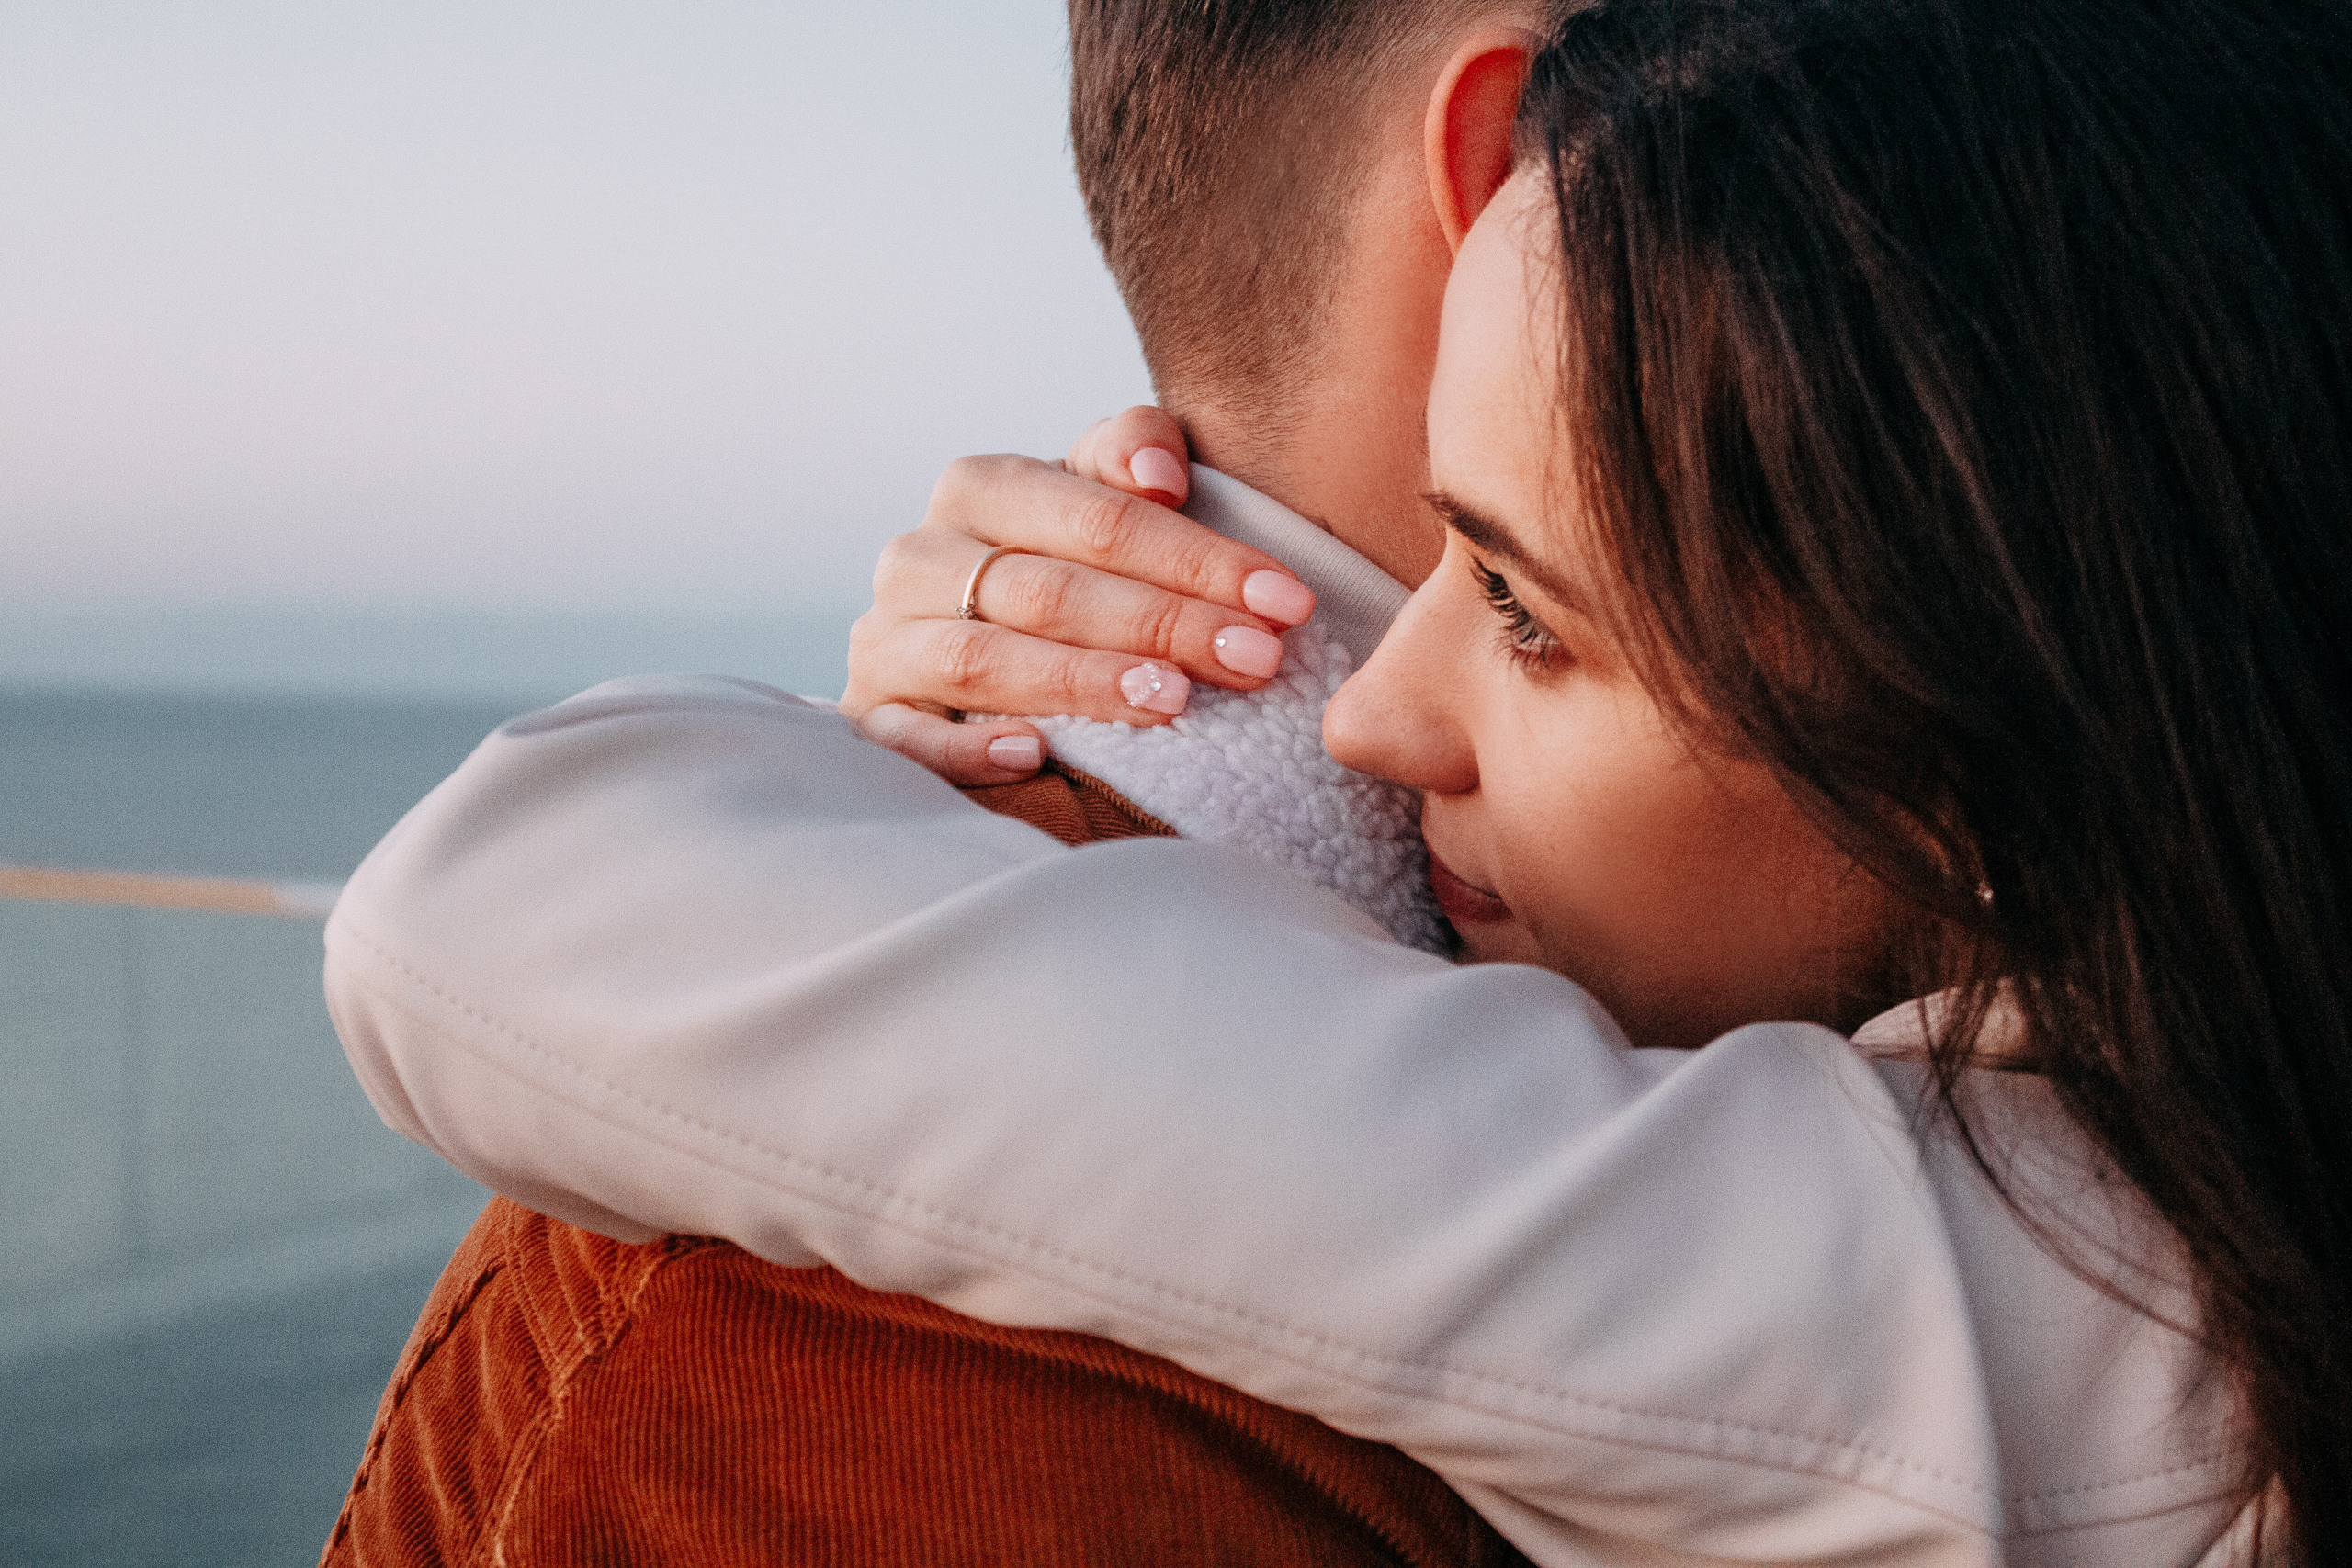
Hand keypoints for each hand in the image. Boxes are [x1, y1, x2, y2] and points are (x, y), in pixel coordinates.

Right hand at [844, 407, 1317, 785]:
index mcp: (981, 487)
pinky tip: (1035, 756)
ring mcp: (887, 640)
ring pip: (983, 658)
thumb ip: (1134, 453)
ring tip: (1171, 701)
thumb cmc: (1073, 572)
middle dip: (1164, 623)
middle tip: (1256, 659)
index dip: (1198, 557)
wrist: (984, 646)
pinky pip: (902, 739)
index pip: (1098, 517)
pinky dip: (965, 749)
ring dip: (1083, 681)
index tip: (1285, 602)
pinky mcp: (871, 718)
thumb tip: (1161, 472)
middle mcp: (920, 556)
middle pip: (1050, 588)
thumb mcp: (1107, 504)